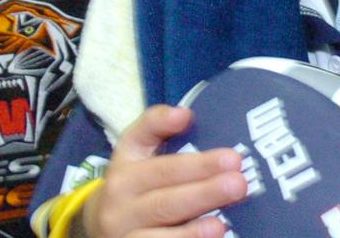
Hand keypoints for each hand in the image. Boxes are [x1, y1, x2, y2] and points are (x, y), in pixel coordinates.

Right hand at [81, 105, 247, 237]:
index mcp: (125, 171)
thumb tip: (184, 113)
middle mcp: (121, 205)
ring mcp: (125, 235)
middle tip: (237, 183)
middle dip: (202, 191)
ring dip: (191, 232)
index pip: (152, 158)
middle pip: (164, 200)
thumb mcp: (136, 152)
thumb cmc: (134, 183)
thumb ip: (156, 126)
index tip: (205, 133)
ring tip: (220, 224)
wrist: (101, 226)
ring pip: (158, 236)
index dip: (177, 144)